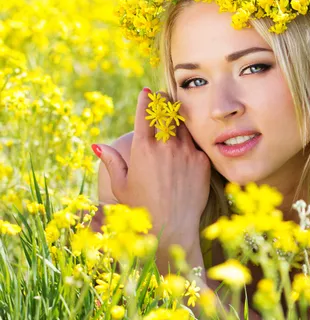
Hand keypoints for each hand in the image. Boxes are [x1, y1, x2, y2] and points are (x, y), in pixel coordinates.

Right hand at [95, 88, 210, 257]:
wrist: (173, 227)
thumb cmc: (142, 209)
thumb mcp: (121, 186)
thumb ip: (112, 162)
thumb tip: (97, 145)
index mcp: (143, 149)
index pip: (145, 112)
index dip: (146, 98)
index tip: (147, 92)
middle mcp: (166, 146)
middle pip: (167, 112)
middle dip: (164, 102)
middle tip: (164, 98)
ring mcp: (187, 152)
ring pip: (184, 125)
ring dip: (179, 119)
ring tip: (176, 117)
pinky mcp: (202, 160)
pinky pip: (196, 143)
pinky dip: (191, 141)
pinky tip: (188, 144)